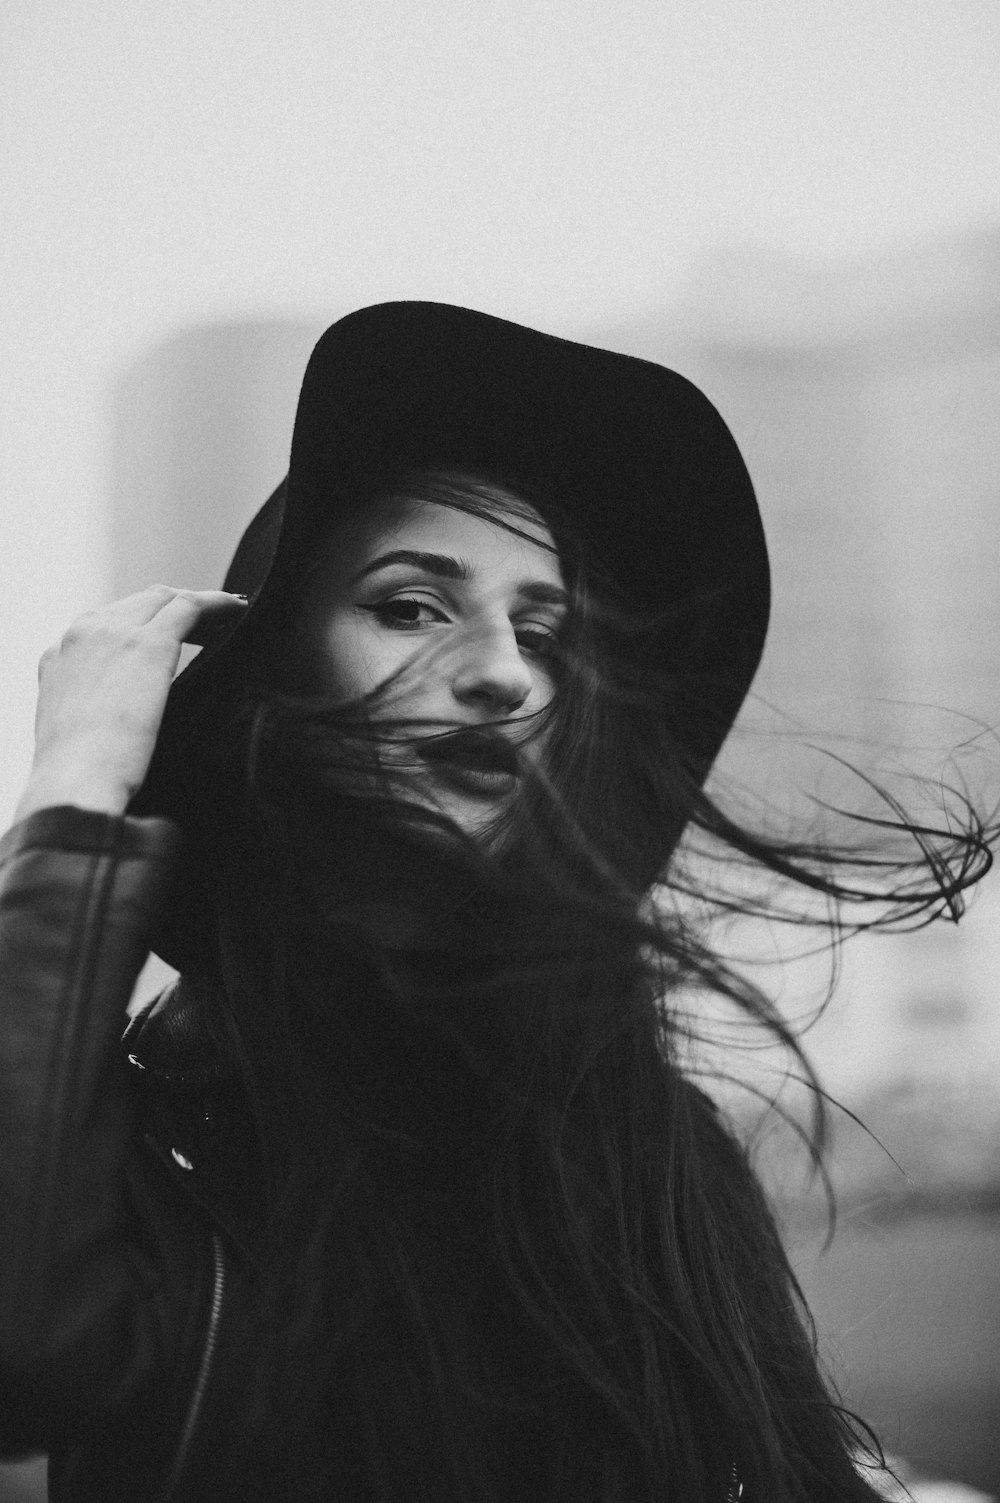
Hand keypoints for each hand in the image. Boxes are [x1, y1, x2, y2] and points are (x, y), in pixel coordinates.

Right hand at [14, 586, 248, 820]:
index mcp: (60, 656)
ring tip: (229, 620)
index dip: (146, 625)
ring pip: (165, 599)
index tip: (175, 638)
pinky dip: (218, 605)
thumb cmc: (80, 776)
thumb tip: (120, 724)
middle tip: (211, 627)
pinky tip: (239, 612)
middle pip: (139, 604)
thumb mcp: (77, 733)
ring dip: (198, 606)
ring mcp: (115, 633)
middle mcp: (83, 633)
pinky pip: (191, 607)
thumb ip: (95, 713)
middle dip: (175, 609)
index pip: (109, 624)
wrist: (74, 780)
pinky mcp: (149, 643)